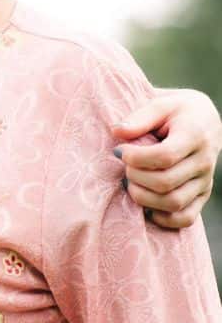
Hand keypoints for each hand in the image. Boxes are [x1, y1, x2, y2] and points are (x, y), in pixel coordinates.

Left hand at [114, 88, 220, 228]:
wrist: (205, 121)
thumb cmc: (176, 112)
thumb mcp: (160, 104)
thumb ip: (139, 118)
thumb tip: (117, 132)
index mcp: (194, 136)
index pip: (164, 156)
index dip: (136, 158)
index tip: (119, 151)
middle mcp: (204, 162)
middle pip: (165, 182)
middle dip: (135, 177)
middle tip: (124, 167)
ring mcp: (204, 182)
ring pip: (173, 203)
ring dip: (143, 197)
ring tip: (131, 182)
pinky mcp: (201, 195)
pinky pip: (185, 218)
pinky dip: (162, 218)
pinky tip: (145, 203)